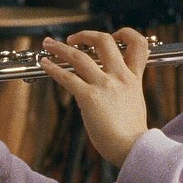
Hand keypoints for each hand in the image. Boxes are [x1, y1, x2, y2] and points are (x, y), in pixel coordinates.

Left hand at [40, 28, 149, 167]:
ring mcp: (104, 85)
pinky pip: (67, 77)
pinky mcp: (89, 97)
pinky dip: (53, 68)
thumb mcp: (135, 102)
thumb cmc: (132, 132)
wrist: (133, 147)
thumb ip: (124, 89)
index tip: (114, 35)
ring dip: (60, 47)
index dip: (126, 34)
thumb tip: (106, 87)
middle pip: (104, 41)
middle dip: (86, 35)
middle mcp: (119, 76)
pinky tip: (45, 64)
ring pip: (79, 56)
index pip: (138, 44)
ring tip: (49, 44)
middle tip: (74, 39)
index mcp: (133, 77)